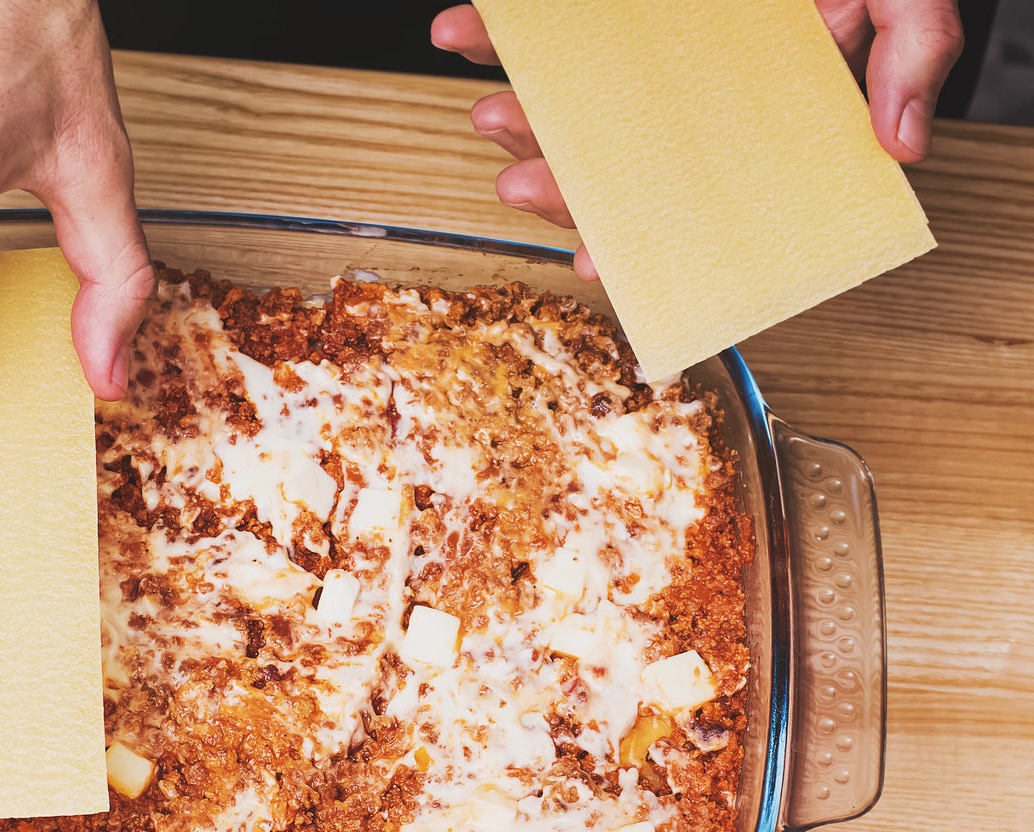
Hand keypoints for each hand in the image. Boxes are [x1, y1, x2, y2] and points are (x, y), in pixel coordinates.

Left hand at [430, 0, 964, 279]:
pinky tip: (465, 32)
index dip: (638, 240)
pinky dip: (495, 31)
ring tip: (492, 110)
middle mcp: (691, 96)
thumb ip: (914, 49)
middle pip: (614, 167)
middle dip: (559, 186)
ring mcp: (639, 52)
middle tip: (521, 184)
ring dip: (519, 121)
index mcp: (757, 115)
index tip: (594, 258)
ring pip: (565, 110)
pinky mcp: (598, 11)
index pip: (692, 198)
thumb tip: (904, 143)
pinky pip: (539, 28)